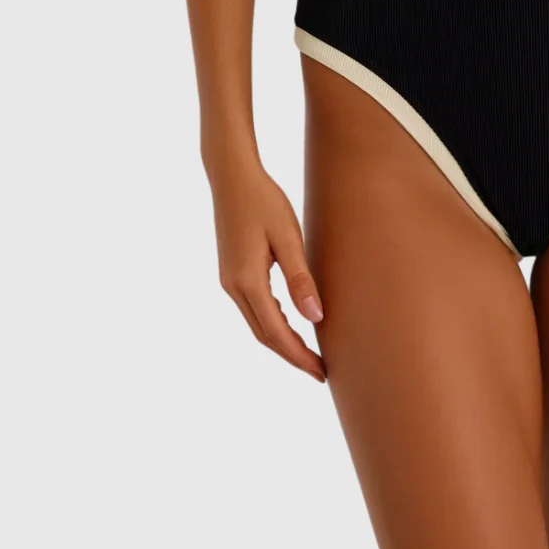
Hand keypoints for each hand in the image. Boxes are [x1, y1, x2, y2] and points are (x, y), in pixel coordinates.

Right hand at [209, 157, 326, 380]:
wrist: (231, 176)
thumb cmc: (264, 200)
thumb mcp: (288, 237)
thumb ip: (300, 278)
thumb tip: (315, 317)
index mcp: (247, 281)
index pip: (276, 332)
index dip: (299, 356)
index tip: (320, 372)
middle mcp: (233, 287)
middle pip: (264, 335)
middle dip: (291, 356)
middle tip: (319, 371)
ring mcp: (228, 281)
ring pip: (257, 324)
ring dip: (281, 341)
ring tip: (309, 353)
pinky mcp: (231, 272)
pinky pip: (253, 309)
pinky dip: (272, 323)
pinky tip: (290, 323)